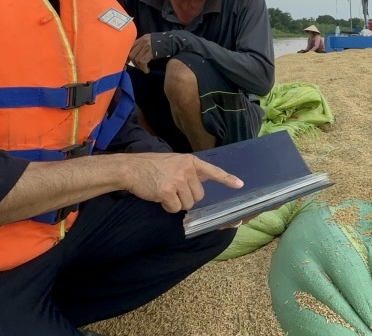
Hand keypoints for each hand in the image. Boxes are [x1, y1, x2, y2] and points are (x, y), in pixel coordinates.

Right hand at [122, 153, 242, 212]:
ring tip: (165, 191)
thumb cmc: (152, 166)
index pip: (212, 170)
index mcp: (190, 161)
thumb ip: (189, 171)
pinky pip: (175, 209)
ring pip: (188, 204)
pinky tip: (160, 197)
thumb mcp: (175, 162)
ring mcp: (177, 180)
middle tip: (172, 189)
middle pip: (199, 195)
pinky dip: (167, 207)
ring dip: (177, 203)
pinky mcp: (167, 191)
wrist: (131, 168)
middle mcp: (187, 170)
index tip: (240, 185)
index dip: (227, 179)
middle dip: (187, 197)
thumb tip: (200, 185)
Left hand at [127, 32, 187, 72]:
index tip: (129, 62)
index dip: (128, 56)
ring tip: (145, 69)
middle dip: (134, 63)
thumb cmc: (167, 44)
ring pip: (136, 59)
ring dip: (139, 67)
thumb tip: (138, 56)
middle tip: (140, 67)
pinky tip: (147, 70)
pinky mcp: (151, 51)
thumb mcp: (154, 42)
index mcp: (144, 38)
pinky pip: (142, 62)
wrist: (177, 42)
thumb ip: (146, 46)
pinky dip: (144, 68)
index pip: (130, 47)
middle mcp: (144, 40)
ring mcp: (147, 45)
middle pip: (131, 54)